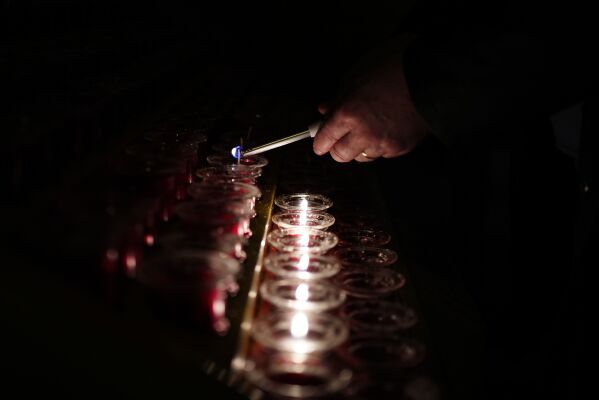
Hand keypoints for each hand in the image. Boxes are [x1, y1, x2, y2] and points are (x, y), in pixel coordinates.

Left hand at [313, 39, 430, 161]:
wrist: (433, 72)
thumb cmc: (395, 65)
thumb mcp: (358, 73)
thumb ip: (339, 97)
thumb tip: (325, 109)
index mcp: (348, 113)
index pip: (324, 140)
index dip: (320, 141)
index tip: (319, 141)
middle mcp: (364, 133)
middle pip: (341, 156)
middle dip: (338, 148)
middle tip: (341, 137)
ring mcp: (384, 143)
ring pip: (363, 157)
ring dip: (361, 146)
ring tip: (369, 128)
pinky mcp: (402, 148)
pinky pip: (383, 153)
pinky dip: (381, 145)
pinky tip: (387, 128)